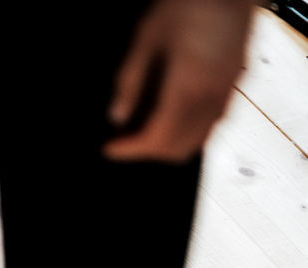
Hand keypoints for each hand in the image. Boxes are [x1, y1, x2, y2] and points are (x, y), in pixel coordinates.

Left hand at [103, 0, 254, 162]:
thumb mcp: (148, 36)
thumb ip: (131, 80)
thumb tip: (118, 115)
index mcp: (188, 86)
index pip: (157, 138)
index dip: (131, 150)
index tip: (111, 149)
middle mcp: (212, 96)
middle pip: (179, 148)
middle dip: (149, 151)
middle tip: (127, 140)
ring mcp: (228, 90)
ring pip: (199, 140)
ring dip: (171, 143)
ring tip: (147, 128)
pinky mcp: (236, 82)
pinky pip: (213, 122)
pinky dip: (190, 130)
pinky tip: (174, 115)